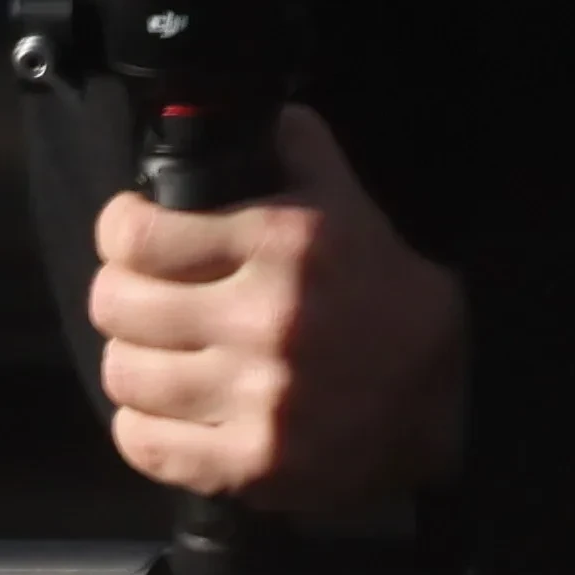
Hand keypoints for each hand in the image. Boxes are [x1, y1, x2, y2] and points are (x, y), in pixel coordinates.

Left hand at [87, 109, 464, 516]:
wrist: (460, 397)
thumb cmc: (386, 295)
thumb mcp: (347, 207)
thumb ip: (291, 149)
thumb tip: (235, 110)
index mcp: (284, 245)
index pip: (131, 234)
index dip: (121, 232)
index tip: (135, 239)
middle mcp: (269, 320)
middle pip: (114, 305)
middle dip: (123, 299)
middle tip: (149, 303)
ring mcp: (262, 397)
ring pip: (122, 374)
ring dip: (135, 364)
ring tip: (167, 358)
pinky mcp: (257, 464)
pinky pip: (144, 445)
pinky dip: (145, 430)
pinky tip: (176, 413)